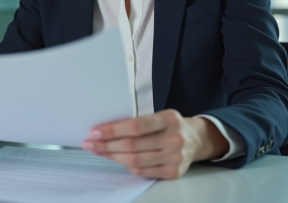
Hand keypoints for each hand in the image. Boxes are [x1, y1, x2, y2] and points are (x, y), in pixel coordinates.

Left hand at [82, 109, 228, 179]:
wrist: (197, 139)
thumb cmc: (172, 125)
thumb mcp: (160, 115)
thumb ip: (139, 122)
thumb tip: (107, 130)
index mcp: (169, 120)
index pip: (136, 126)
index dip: (113, 130)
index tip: (96, 132)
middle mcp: (174, 139)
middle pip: (132, 145)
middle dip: (106, 145)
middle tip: (91, 144)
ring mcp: (175, 158)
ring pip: (135, 160)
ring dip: (112, 156)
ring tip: (99, 151)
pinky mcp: (173, 172)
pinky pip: (143, 171)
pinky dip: (127, 166)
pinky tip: (117, 160)